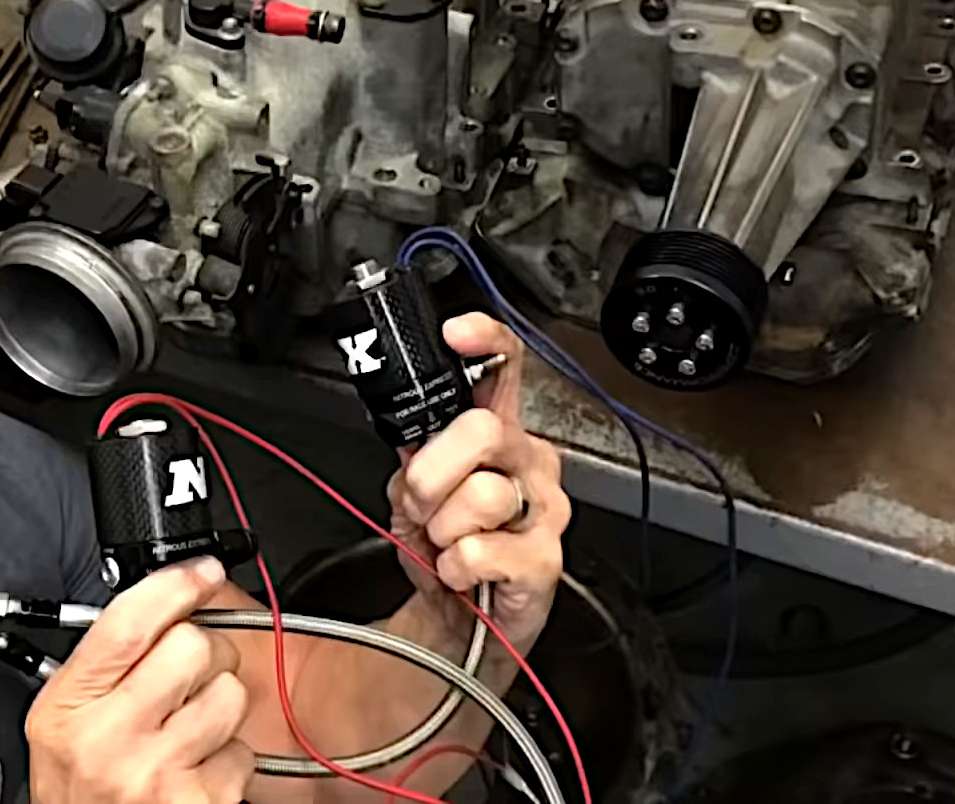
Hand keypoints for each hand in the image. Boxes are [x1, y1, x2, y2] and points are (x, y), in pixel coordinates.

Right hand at [26, 556, 253, 802]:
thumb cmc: (81, 790)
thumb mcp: (66, 719)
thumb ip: (106, 662)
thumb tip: (169, 597)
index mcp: (69, 707)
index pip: (129, 623)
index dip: (175, 585)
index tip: (202, 572)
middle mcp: (109, 738)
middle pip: (192, 646)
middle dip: (202, 654)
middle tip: (186, 678)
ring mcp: (156, 772)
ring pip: (228, 694)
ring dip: (219, 708)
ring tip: (188, 731)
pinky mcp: (198, 803)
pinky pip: (242, 751)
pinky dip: (228, 761)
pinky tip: (195, 771)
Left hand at [388, 313, 570, 647]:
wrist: (459, 621)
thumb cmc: (444, 548)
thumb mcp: (414, 490)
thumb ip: (415, 452)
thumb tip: (410, 435)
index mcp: (498, 432)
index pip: (506, 367)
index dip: (487, 340)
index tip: (457, 334)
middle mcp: (527, 461)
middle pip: (485, 430)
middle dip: (434, 472)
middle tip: (421, 502)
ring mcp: (543, 509)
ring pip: (481, 494)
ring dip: (441, 527)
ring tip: (445, 542)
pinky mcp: (544, 558)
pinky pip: (481, 550)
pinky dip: (454, 565)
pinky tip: (461, 569)